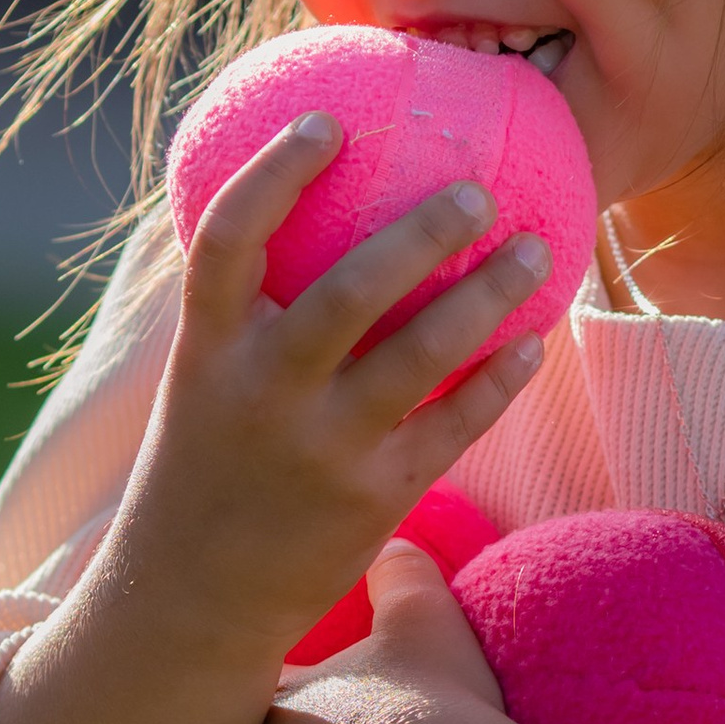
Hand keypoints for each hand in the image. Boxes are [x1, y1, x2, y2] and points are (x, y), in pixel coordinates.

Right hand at [119, 117, 550, 690]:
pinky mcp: (372, 500)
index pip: (228, 240)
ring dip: (487, 295)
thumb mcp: (198, 382)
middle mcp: (262, 392)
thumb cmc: (205, 466)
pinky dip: (500, 378)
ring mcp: (320, 449)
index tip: (328, 121)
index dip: (274, 173)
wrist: (186, 602)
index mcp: (207, 350)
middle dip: (420, 234)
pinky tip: (536, 341)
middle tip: (477, 189)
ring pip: (420, 355)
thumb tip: (296, 211)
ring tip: (538, 246)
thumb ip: (245, 310)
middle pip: (348, 292)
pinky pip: (454, 425)